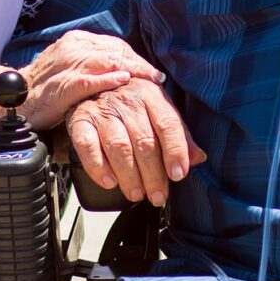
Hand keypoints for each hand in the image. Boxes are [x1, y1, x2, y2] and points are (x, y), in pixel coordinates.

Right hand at [19, 30, 162, 130]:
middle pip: (114, 51)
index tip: (152, 72)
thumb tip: (128, 71)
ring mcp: (66, 65)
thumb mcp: (74, 69)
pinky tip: (123, 81)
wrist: (18, 102)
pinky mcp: (61, 84)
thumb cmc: (49, 88)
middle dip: (138, 64)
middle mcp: (72, 48)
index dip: (136, 58)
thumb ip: (96, 65)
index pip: (115, 45)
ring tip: (149, 78)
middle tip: (156, 77)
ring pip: (105, 61)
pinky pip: (88, 79)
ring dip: (130, 69)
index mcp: (77, 42)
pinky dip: (107, 79)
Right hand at [66, 78, 206, 207]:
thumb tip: (198, 158)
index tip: (178, 175)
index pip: (168, 124)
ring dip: (129, 175)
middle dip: (153, 174)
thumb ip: (179, 135)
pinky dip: (98, 167)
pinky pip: (87, 146)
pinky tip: (110, 182)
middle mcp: (127, 100)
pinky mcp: (81, 120)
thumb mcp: (159, 111)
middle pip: (144, 141)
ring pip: (119, 146)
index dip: (175, 151)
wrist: (95, 84)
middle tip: (158, 196)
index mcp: (151, 95)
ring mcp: (102, 109)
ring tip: (136, 194)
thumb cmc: (133, 104)